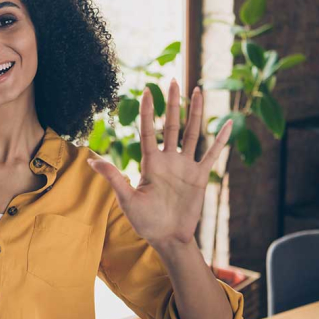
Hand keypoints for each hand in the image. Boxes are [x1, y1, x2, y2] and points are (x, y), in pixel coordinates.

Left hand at [88, 78, 232, 247]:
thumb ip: (113, 178)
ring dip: (195, 112)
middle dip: (172, 103)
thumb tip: (92, 160)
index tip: (147, 90)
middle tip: (172, 80)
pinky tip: (226, 124)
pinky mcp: (199, 176)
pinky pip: (212, 154)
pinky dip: (220, 140)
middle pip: (171, 125)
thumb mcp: (126, 199)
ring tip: (198, 90)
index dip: (148, 111)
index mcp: (150, 163)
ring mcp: (185, 166)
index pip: (148, 131)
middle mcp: (168, 160)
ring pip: (192, 133)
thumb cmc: (144, 221)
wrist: (167, 237)